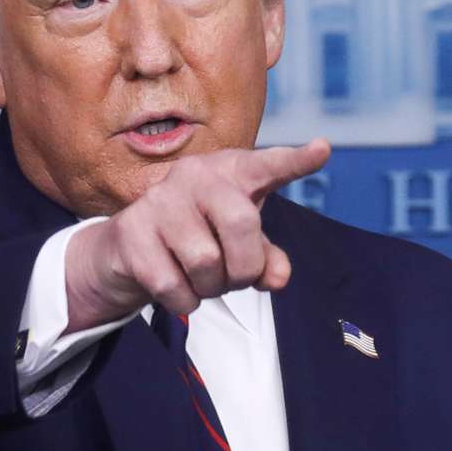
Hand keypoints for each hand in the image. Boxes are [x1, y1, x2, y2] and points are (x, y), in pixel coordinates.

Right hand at [63, 139, 330, 328]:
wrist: (129, 250)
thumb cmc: (197, 240)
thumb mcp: (238, 246)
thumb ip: (266, 259)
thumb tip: (277, 277)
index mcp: (229, 172)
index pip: (266, 165)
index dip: (295, 161)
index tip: (322, 149)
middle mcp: (194, 176)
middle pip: (241, 223)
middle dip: (244, 266)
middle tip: (234, 277)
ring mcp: (159, 201)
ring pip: (205, 262)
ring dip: (211, 287)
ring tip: (201, 279)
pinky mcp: (132, 232)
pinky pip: (174, 286)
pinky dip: (184, 301)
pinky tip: (177, 287)